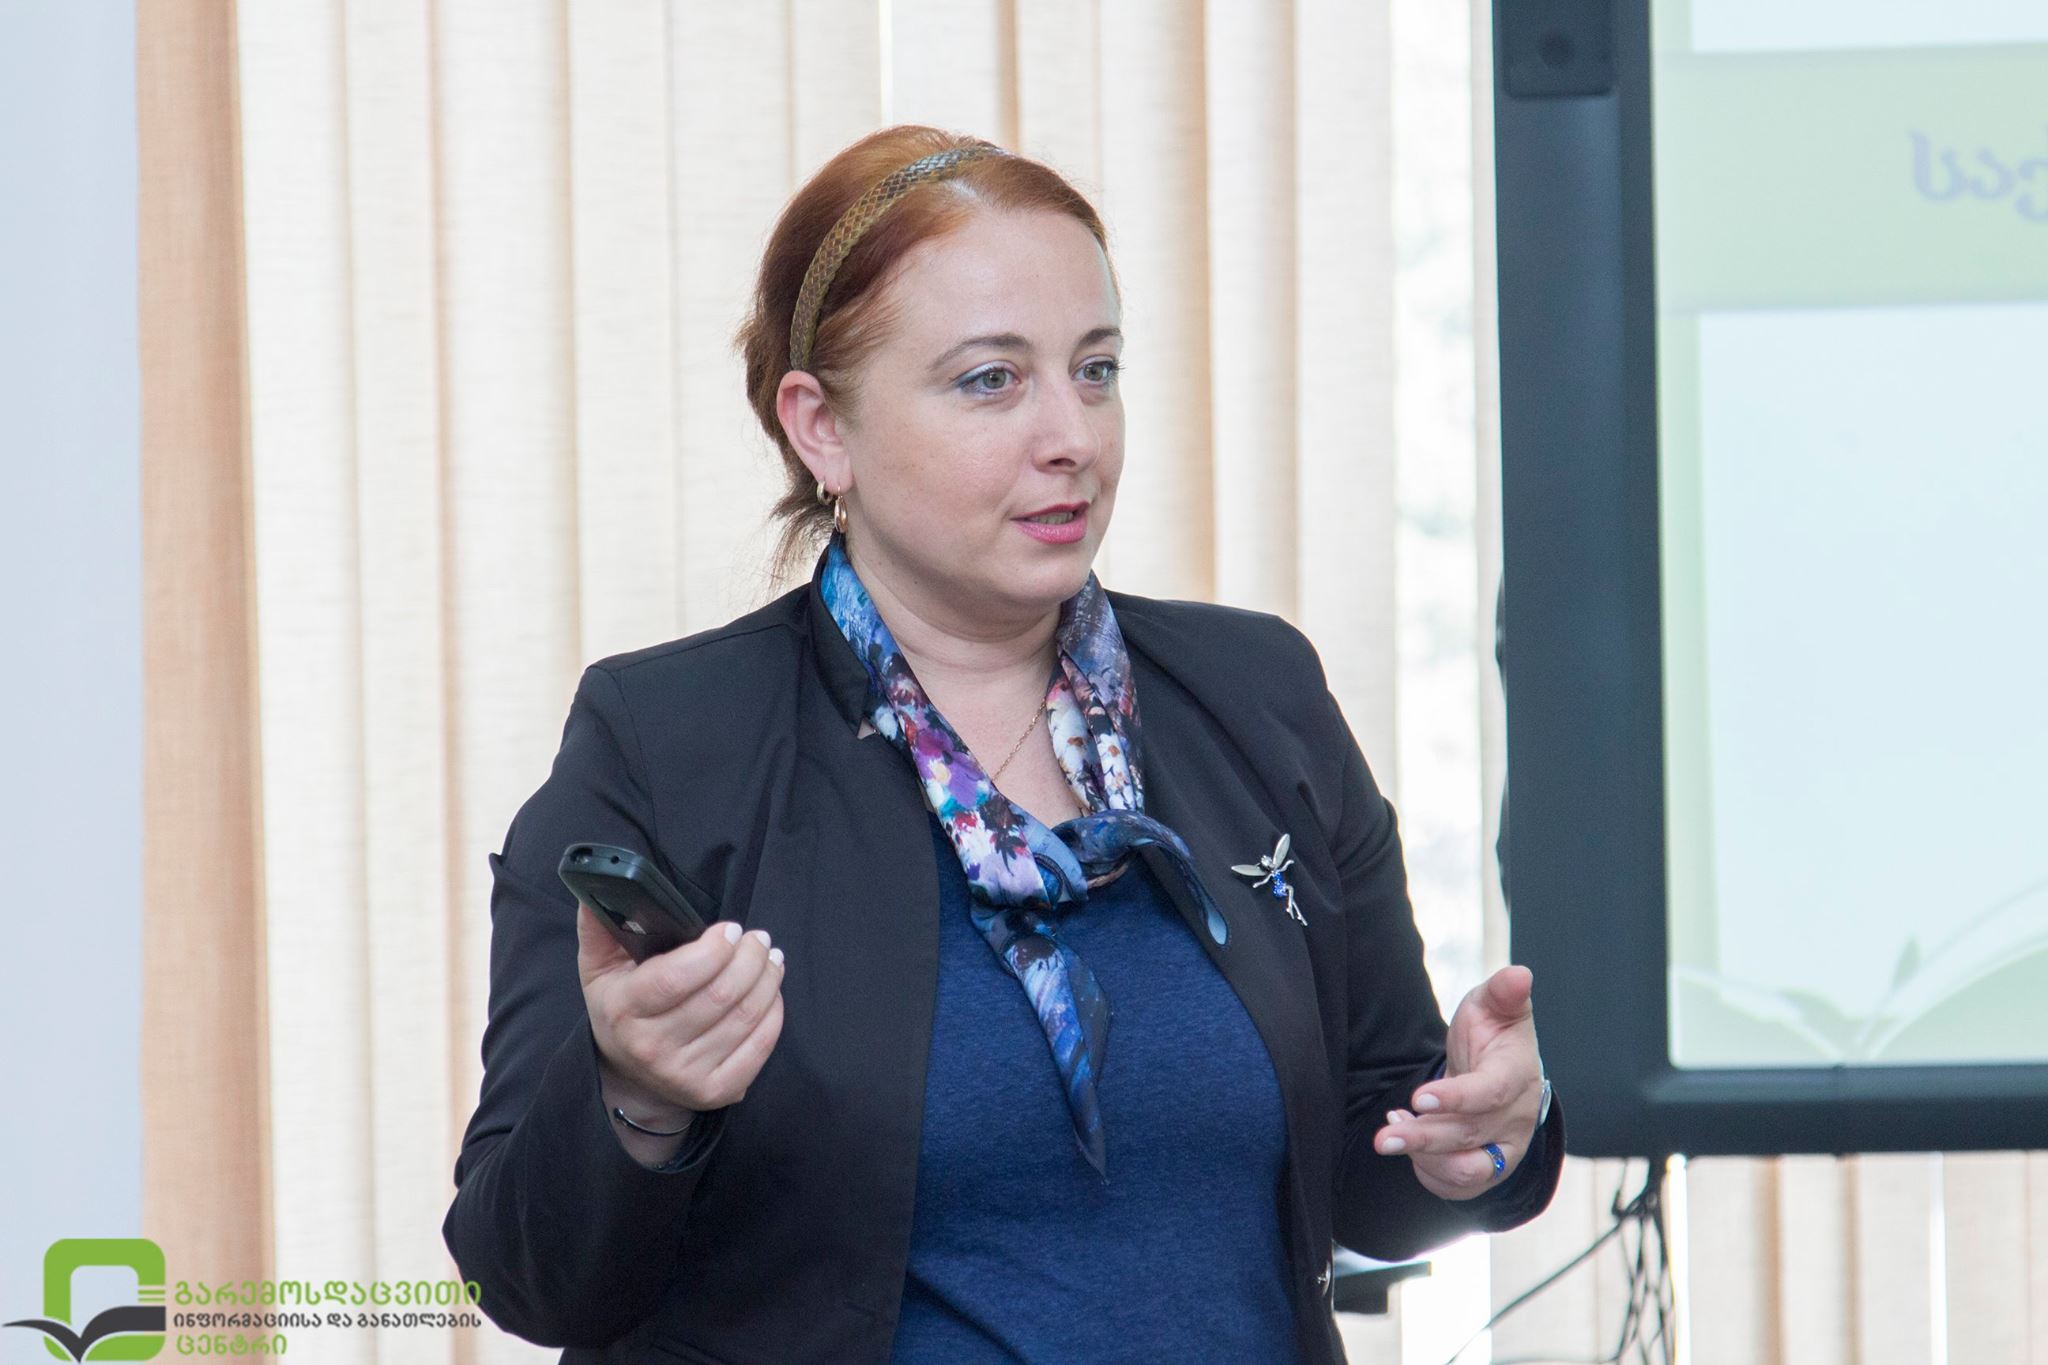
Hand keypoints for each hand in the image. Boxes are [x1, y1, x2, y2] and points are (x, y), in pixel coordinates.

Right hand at [577, 907, 786, 1124]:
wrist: (629, 1075)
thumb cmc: (621, 1008)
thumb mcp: (600, 969)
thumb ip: (600, 926)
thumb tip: (599, 886)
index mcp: (623, 1011)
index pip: (676, 978)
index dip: (712, 950)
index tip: (731, 930)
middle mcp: (652, 1048)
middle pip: (720, 995)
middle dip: (750, 959)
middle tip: (758, 939)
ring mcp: (685, 1075)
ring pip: (745, 1017)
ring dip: (767, 980)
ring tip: (770, 958)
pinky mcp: (716, 1091)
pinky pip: (760, 1046)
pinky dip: (773, 1012)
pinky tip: (771, 992)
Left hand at [1373, 965, 1543, 1200]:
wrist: (1497, 1076)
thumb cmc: (1492, 1038)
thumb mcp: (1494, 1007)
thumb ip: (1503, 992)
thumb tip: (1518, 973)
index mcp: (1517, 1077)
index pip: (1490, 1093)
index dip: (1456, 1098)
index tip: (1418, 1096)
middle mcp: (1515, 1120)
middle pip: (1469, 1136)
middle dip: (1423, 1138)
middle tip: (1383, 1138)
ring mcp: (1504, 1150)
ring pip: (1465, 1169)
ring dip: (1422, 1157)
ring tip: (1391, 1134)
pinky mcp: (1487, 1173)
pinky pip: (1456, 1185)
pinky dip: (1425, 1169)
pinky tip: (1405, 1139)